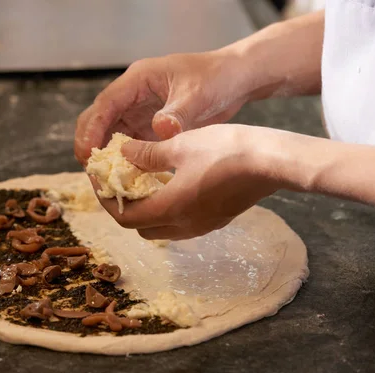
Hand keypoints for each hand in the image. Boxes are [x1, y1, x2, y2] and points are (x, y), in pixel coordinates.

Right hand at [74, 50, 252, 164]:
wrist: (235, 80)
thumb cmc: (216, 78)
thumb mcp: (197, 95)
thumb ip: (177, 113)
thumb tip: (160, 130)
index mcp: (137, 80)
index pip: (105, 105)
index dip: (92, 129)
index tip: (88, 154)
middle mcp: (131, 96)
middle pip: (98, 120)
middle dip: (90, 145)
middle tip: (93, 173)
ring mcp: (138, 111)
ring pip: (110, 135)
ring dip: (105, 157)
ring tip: (105, 181)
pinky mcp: (147, 127)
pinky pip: (128, 145)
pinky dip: (124, 161)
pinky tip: (126, 180)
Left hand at [90, 124, 285, 239]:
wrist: (275, 161)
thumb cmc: (228, 150)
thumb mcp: (180, 145)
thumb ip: (147, 153)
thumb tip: (124, 154)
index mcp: (170, 209)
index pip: (123, 216)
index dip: (105, 199)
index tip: (98, 179)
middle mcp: (183, 225)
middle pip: (139, 225)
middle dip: (123, 205)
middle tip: (118, 179)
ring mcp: (201, 225)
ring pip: (160, 225)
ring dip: (145, 207)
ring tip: (141, 179)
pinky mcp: (216, 219)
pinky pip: (179, 220)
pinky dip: (165, 207)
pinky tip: (169, 182)